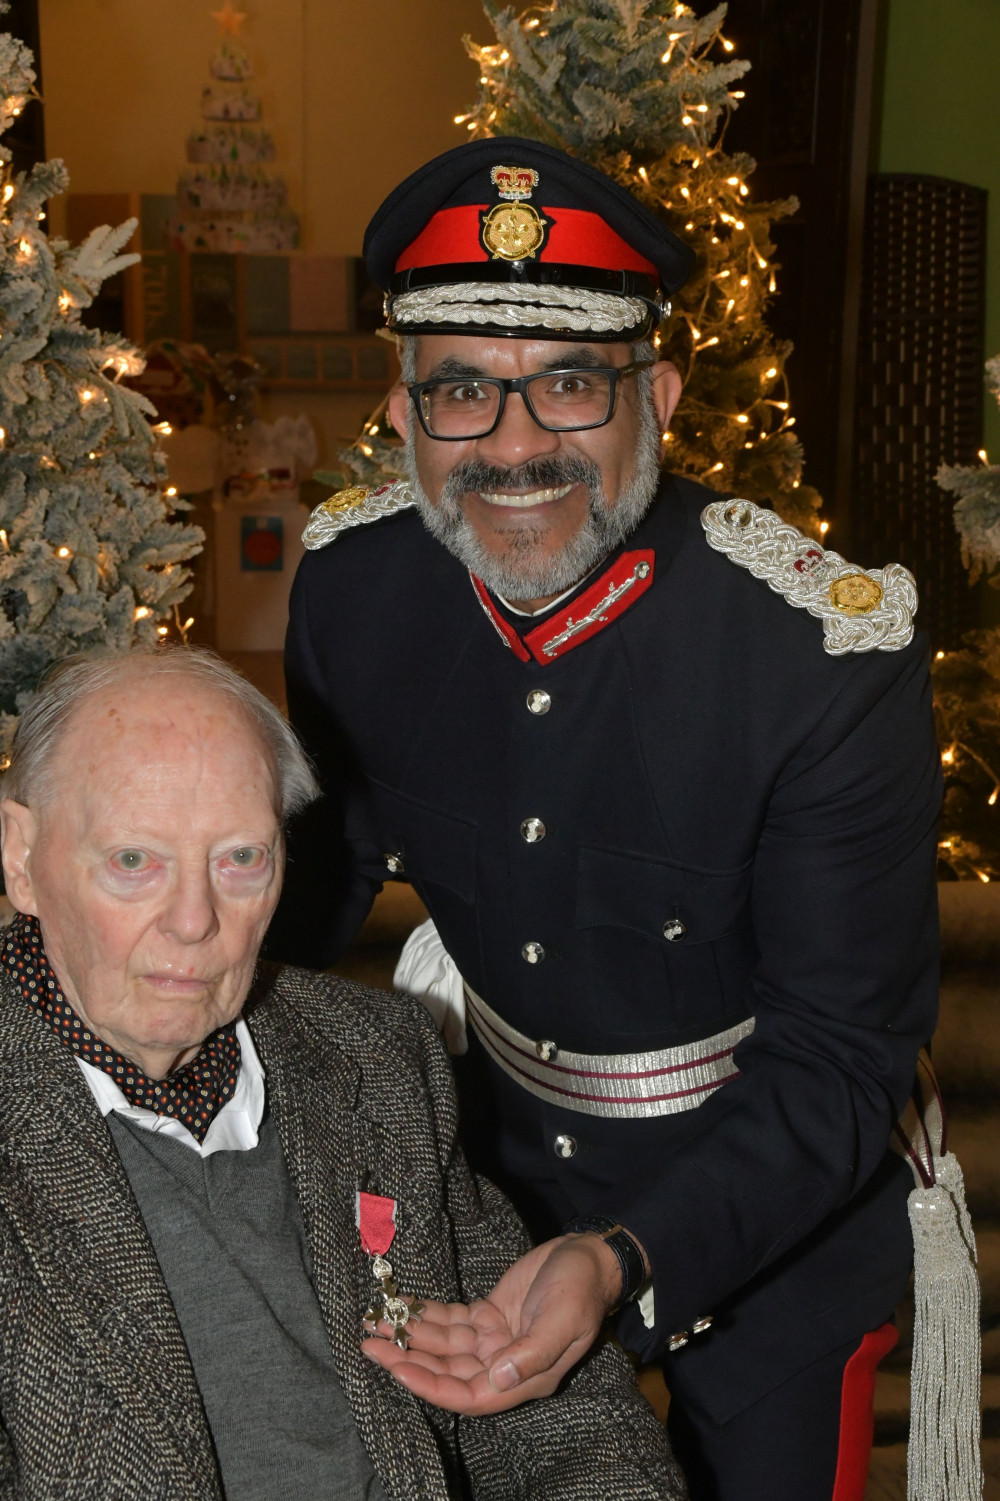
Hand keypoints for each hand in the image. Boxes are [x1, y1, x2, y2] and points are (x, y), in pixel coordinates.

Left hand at [360, 1232, 624, 1414]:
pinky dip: (426, 1316)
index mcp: (524, 1377)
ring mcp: (495, 1340)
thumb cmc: (581, 1289)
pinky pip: (450, 1322)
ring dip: (410, 1337)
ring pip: (444, 1347)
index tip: (398, 1368)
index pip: (469, 1394)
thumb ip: (534, 1352)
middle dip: (409, 1360)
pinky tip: (402, 1309)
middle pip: (448, 1372)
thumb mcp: (565, 1319)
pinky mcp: (488, 1316)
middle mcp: (504, 1365)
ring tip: (374, 1325)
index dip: (432, 1386)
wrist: (588, 1257)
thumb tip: (499, 1375)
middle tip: (371, 1345)